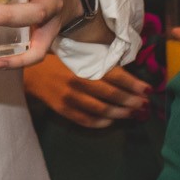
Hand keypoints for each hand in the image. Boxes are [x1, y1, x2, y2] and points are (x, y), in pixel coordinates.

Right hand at [23, 54, 148, 128]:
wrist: (30, 72)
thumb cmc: (59, 61)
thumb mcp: (79, 57)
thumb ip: (99, 65)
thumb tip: (127, 76)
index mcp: (84, 66)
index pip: (115, 76)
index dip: (134, 84)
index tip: (148, 90)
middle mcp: (78, 82)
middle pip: (111, 94)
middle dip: (131, 101)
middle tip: (144, 105)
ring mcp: (70, 98)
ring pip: (101, 109)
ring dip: (120, 113)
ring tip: (132, 114)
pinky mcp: (63, 110)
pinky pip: (85, 120)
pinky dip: (100, 122)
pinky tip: (111, 121)